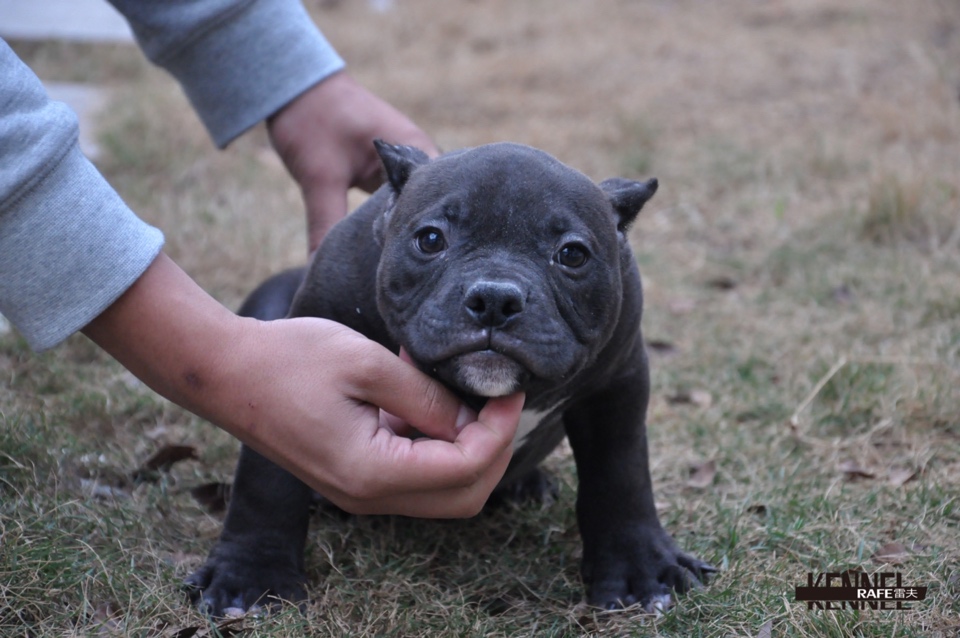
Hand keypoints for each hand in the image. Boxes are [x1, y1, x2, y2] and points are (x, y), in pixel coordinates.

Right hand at [83, 254, 523, 517]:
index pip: (464, 469)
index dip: (499, 430)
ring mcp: (359, 491)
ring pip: (442, 490)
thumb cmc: (288, 358)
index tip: (509, 388)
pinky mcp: (353, 476)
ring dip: (466, 446)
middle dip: (494, 449)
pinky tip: (425, 394)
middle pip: (463, 495)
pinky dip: (435, 442)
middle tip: (499, 398)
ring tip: (461, 389)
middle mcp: (367, 496)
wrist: (225, 372)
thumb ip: (425, 396)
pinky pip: (413, 474)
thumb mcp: (366, 364)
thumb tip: (473, 417)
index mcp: (370, 471)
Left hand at [268, 71, 439, 252]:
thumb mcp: (319, 176)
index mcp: (414, 150)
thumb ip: (325, 223)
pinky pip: (398, 200)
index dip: (431, 232)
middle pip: (431, 205)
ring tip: (404, 266)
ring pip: (414, 204)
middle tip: (413, 274)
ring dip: (406, 229)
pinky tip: (386, 245)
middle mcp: (418, 155)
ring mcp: (403, 163)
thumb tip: (319, 267)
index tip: (420, 265)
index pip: (440, 198)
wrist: (294, 87)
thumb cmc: (312, 120)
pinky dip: (391, 219)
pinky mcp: (386, 170)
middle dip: (420, 236)